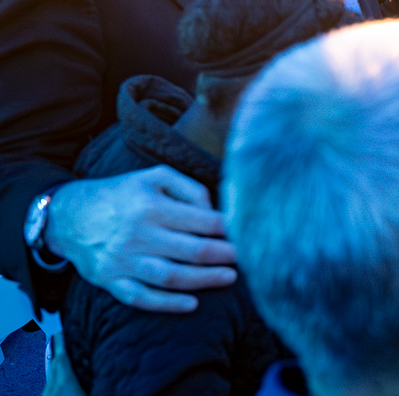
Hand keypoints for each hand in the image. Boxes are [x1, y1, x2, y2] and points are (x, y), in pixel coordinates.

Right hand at [45, 166, 236, 312]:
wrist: (68, 216)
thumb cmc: (121, 194)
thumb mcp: (154, 177)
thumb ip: (189, 189)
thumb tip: (215, 211)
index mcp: (151, 206)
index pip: (202, 221)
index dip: (228, 229)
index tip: (246, 233)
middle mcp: (138, 234)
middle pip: (193, 251)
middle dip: (225, 256)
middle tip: (247, 257)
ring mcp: (124, 261)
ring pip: (172, 277)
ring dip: (205, 280)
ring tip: (230, 277)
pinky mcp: (111, 281)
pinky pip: (142, 298)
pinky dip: (168, 304)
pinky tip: (192, 303)